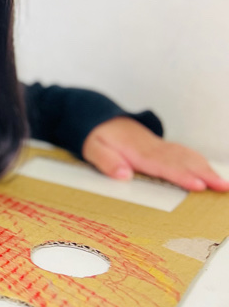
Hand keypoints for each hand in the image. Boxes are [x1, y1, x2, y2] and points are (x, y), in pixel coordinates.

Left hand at [82, 117, 228, 192]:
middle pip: (182, 161)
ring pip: (187, 157)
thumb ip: (106, 161)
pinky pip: (185, 154)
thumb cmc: (98, 137)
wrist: (102, 119)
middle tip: (223, 187)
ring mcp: (160, 147)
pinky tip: (211, 172)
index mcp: (137, 151)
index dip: (181, 175)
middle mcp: (153, 148)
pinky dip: (200, 162)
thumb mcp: (92, 148)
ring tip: (224, 184)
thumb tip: (124, 175)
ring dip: (207, 169)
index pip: (163, 165)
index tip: (198, 185)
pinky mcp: (163, 148)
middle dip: (204, 174)